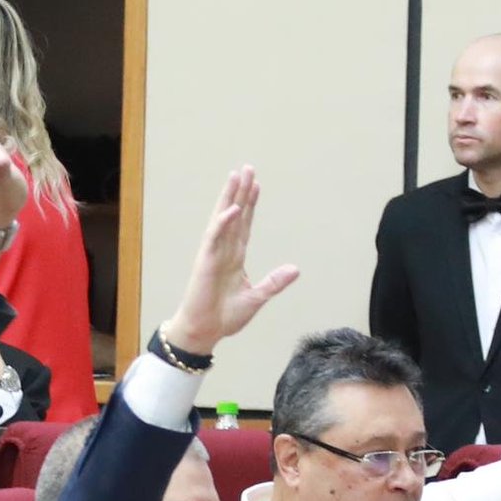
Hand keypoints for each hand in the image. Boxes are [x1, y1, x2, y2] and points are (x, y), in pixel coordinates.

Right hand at [163, 167, 298, 355]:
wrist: (205, 331)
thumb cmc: (224, 317)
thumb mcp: (257, 298)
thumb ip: (274, 282)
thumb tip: (295, 269)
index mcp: (235, 258)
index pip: (244, 225)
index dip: (251, 204)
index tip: (257, 185)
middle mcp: (224, 251)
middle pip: (235, 214)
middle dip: (241, 191)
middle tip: (248, 168)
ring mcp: (213, 254)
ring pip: (223, 218)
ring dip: (229, 196)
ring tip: (236, 175)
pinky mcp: (205, 261)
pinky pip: (214, 237)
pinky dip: (223, 222)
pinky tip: (233, 209)